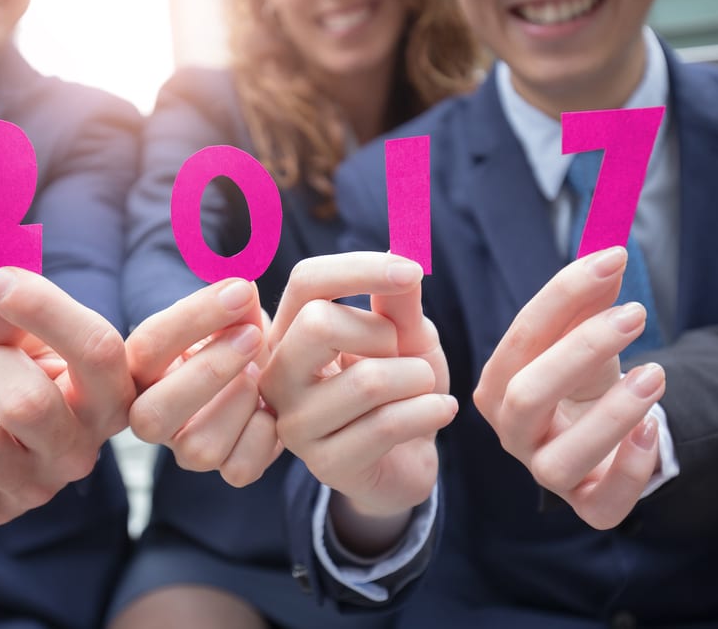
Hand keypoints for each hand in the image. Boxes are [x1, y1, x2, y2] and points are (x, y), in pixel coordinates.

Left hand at [0, 268, 134, 525]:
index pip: (96, 351)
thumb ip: (15, 304)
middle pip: (24, 405)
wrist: (29, 424)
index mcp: (112, 396)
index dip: (44, 309)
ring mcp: (38, 487)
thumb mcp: (35, 329)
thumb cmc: (36, 367)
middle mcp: (82, 452)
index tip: (2, 283)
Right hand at [126, 279, 281, 487]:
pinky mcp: (225, 467)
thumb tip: (240, 289)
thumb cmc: (239, 336)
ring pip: (199, 448)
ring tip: (260, 376)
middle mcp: (153, 415)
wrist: (267, 374)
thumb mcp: (233, 315)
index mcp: (142, 369)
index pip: (149, 346)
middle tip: (252, 336)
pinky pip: (240, 469)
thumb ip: (234, 302)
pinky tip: (271, 407)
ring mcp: (186, 448)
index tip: (239, 291)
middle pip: (152, 416)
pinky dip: (264, 435)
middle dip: (208, 373)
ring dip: (240, 404)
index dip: (195, 317)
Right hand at [261, 253, 456, 553]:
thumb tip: (398, 252)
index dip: (359, 268)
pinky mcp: (326, 464)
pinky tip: (439, 411)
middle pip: (319, 323)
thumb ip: (399, 301)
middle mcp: (278, 375)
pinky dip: (430, 411)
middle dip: (384, 334)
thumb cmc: (401, 388)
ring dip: (418, 379)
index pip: (306, 280)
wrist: (407, 459)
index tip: (412, 271)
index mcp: (288, 331)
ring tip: (425, 388)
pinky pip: (387, 425)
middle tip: (402, 355)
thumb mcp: (406, 336)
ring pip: (366, 381)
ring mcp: (295, 423)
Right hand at [473, 246, 665, 529]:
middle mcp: (512, 431)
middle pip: (526, 397)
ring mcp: (544, 471)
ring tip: (656, 373)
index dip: (563, 295)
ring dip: (612, 415)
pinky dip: (631, 468)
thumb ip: (588, 299)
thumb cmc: (580, 378)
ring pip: (559, 460)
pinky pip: (602, 502)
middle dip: (580, 351)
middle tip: (635, 314)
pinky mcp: (586, 503)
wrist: (600, 431)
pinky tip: (652, 428)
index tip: (611, 259)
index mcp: (498, 384)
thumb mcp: (580, 335)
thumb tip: (608, 257)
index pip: (521, 337)